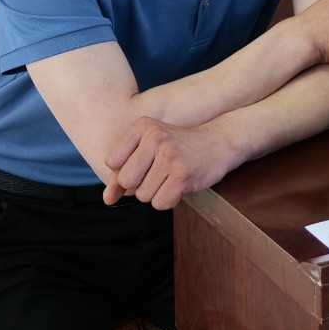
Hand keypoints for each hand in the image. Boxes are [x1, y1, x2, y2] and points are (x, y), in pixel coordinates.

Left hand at [102, 116, 230, 208]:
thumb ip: (123, 173)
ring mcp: (170, 155)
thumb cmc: (180, 147)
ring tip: (172, 177)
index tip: (144, 163)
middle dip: (140, 185)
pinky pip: (160, 203)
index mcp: (143, 126)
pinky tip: (180, 185)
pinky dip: (169, 200)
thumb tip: (107, 199)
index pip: (112, 161)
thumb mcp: (149, 150)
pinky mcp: (183, 174)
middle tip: (159, 173)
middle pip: (126, 181)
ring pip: (143, 195)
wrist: (220, 141)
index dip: (126, 169)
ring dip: (157, 193)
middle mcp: (155, 137)